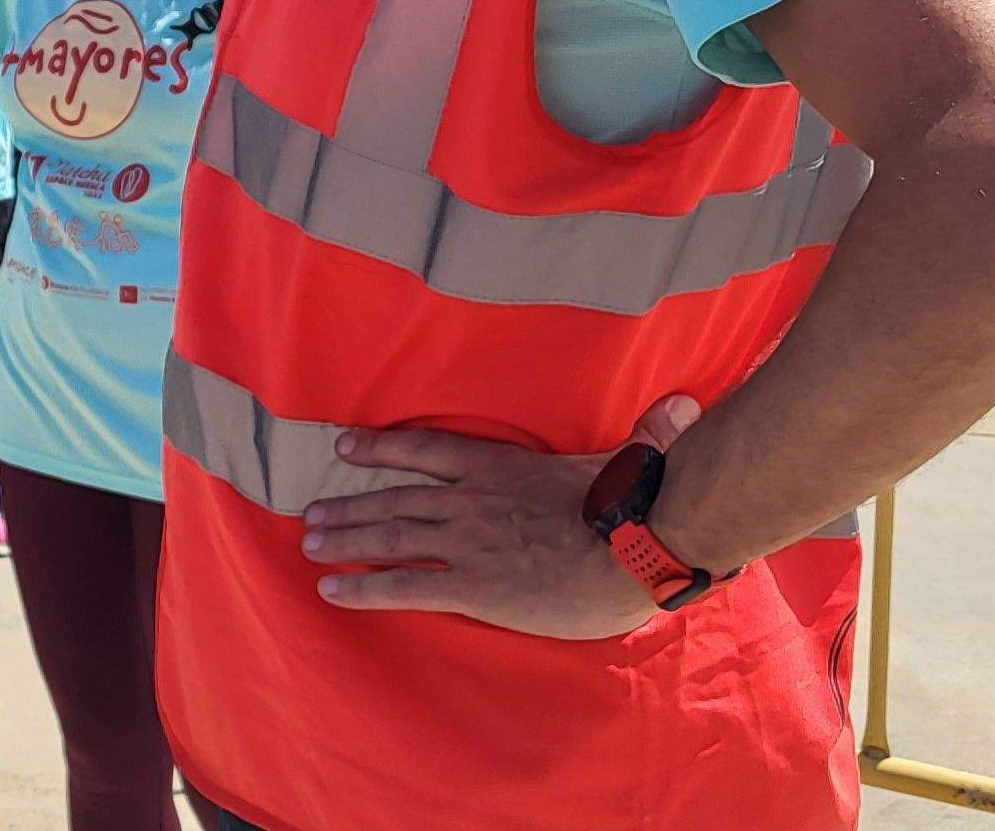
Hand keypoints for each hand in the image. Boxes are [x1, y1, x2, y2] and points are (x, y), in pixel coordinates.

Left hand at [300, 393, 703, 641]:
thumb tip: (684, 406)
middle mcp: (472, 501)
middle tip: (310, 513)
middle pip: (396, 499)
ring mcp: (468, 543)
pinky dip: (362, 586)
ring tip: (311, 542)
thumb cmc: (637, 505)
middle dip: (350, 506)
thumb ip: (646, 433)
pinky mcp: (473, 587)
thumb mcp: (633, 458)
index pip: (429, 450)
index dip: (383, 448)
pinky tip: (331, 589)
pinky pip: (403, 585)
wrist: (636, 547)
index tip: (346, 446)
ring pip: (389, 537)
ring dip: (346, 539)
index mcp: (503, 468)